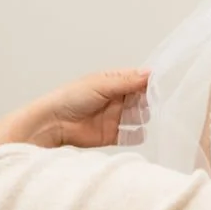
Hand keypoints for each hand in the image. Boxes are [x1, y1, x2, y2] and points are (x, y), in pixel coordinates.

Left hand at [21, 69, 151, 149]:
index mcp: (114, 82)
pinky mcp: (112, 135)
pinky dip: (137, 135)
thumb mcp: (101, 85)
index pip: (138, 80)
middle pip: (141, 99)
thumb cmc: (72, 97)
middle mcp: (117, 99)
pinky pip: (131, 136)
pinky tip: (137, 132)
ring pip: (139, 117)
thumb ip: (127, 81)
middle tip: (144, 103)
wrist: (54, 122)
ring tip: (137, 116)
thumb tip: (150, 73)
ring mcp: (115, 117)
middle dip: (146, 101)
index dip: (148, 83)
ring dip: (143, 117)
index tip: (156, 87)